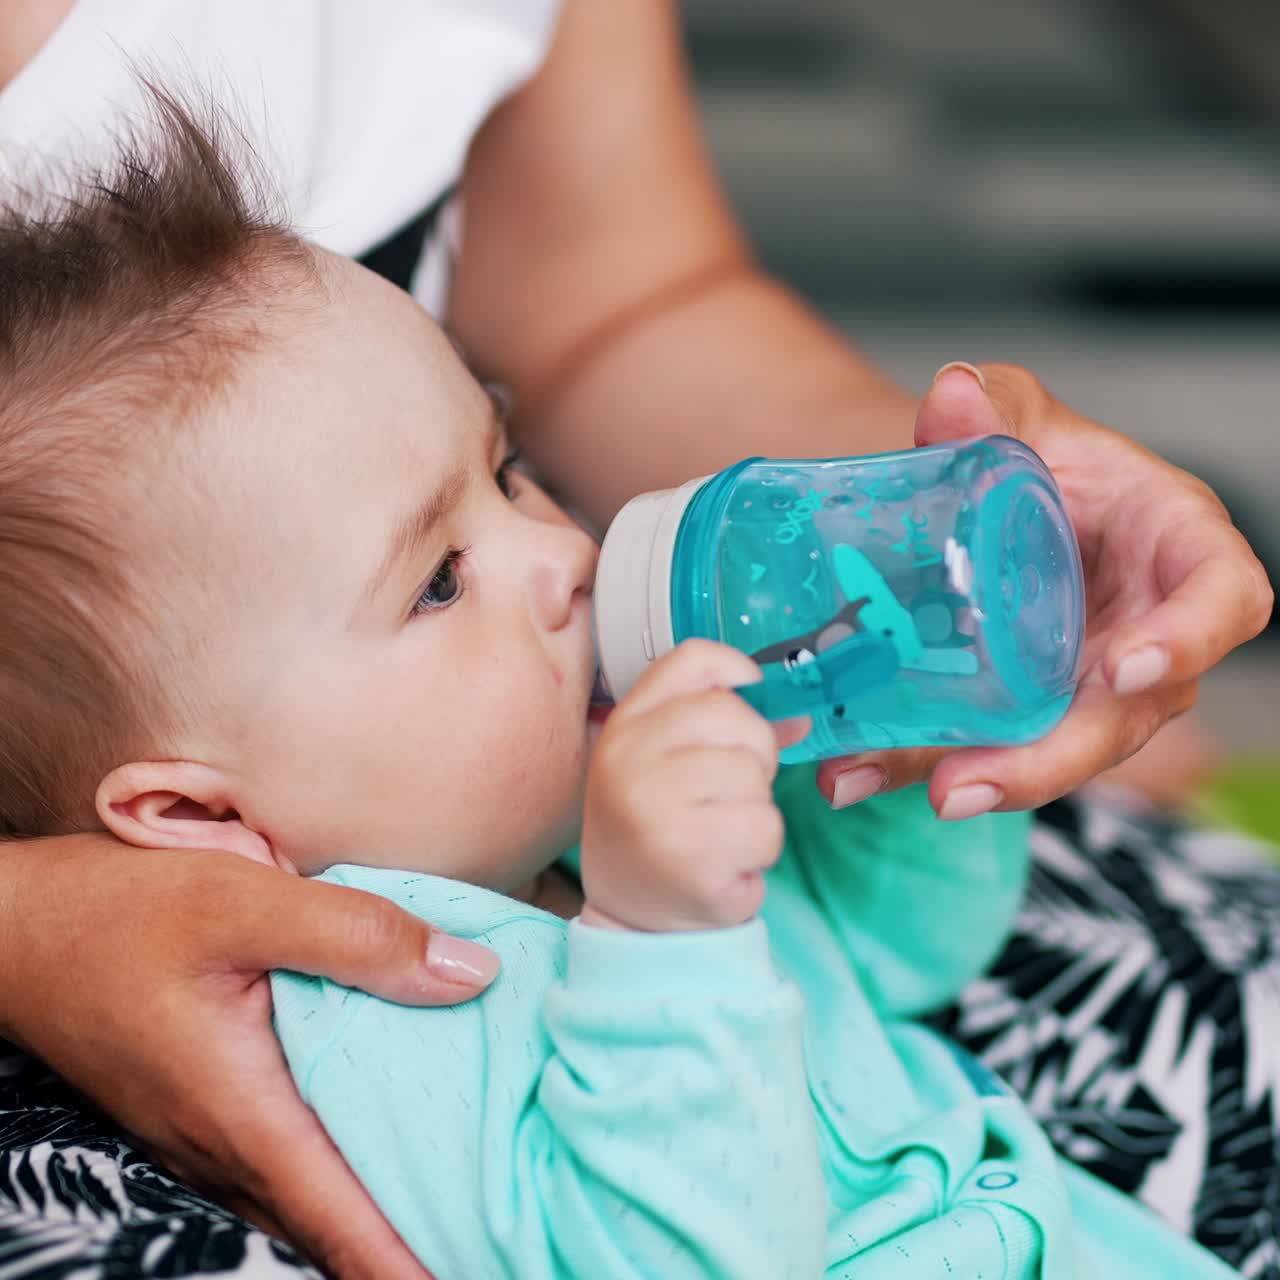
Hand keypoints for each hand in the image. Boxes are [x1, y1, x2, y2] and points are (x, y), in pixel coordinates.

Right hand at [0, 834, 500, 1279]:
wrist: (22, 928)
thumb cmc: (121, 914)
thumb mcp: (244, 901)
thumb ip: (357, 936)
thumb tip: (470, 974)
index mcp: (241, 1112)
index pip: (342, 1220)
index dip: (407, 1260)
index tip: (474, 1272)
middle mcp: (221, 1145)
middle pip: (330, 1220)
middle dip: (405, 1238)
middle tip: (489, 1228)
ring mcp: (204, 1134)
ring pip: (303, 1194)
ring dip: (371, 1206)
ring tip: (452, 1193)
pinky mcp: (199, 1107)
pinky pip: (279, 1158)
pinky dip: (335, 1162)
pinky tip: (378, 1127)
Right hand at [580, 639, 806, 931]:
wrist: (633, 921)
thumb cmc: (658, 830)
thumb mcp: (665, 762)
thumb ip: (723, 724)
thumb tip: (799, 716)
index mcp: (625, 726)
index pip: (692, 660)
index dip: (737, 673)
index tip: (752, 703)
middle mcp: (631, 760)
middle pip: (739, 719)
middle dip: (755, 758)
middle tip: (726, 795)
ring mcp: (657, 810)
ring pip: (758, 780)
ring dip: (757, 812)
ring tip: (719, 835)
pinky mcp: (692, 861)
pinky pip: (765, 831)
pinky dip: (758, 853)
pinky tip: (724, 866)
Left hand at [818, 360, 1273, 818]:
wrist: (1000, 499)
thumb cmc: (1046, 457)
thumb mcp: (1023, 417)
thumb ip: (996, 405)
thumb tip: (951, 395)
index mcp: (1178, 550)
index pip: (1225, 599)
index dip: (1187, 639)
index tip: (1124, 670)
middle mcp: (1147, 631)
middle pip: (1129, 714)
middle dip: (1053, 757)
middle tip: (967, 783)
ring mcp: (1091, 682)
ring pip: (1058, 751)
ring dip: (984, 780)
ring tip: (911, 791)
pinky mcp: (1031, 710)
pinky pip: (988, 746)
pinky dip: (920, 763)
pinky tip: (853, 773)